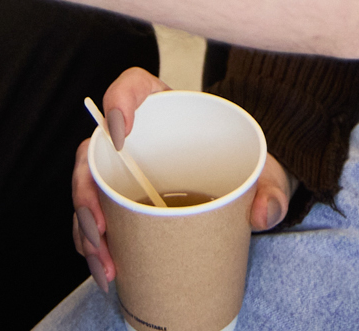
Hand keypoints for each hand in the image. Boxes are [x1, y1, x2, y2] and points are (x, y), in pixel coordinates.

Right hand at [69, 68, 294, 296]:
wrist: (246, 191)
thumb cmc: (247, 168)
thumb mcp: (265, 174)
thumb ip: (271, 189)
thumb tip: (261, 214)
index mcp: (166, 110)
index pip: (132, 86)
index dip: (117, 101)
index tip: (121, 137)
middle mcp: (136, 138)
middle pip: (93, 152)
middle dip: (87, 196)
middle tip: (101, 232)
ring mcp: (124, 171)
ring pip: (88, 192)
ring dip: (86, 231)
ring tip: (107, 267)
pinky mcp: (122, 201)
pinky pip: (95, 219)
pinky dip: (94, 247)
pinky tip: (108, 272)